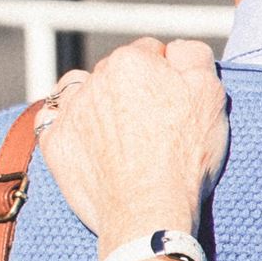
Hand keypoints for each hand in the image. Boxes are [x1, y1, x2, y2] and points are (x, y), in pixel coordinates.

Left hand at [36, 38, 227, 252]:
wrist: (150, 211)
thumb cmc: (185, 155)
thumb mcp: (211, 95)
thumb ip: (194, 57)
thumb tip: (176, 49)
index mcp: (133, 61)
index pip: (152, 52)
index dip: (168, 75)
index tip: (176, 101)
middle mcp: (95, 78)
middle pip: (116, 70)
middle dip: (133, 87)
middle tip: (154, 123)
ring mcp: (70, 111)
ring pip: (79, 88)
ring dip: (94, 96)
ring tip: (115, 125)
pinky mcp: (55, 143)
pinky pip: (51, 119)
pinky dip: (67, 123)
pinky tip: (85, 137)